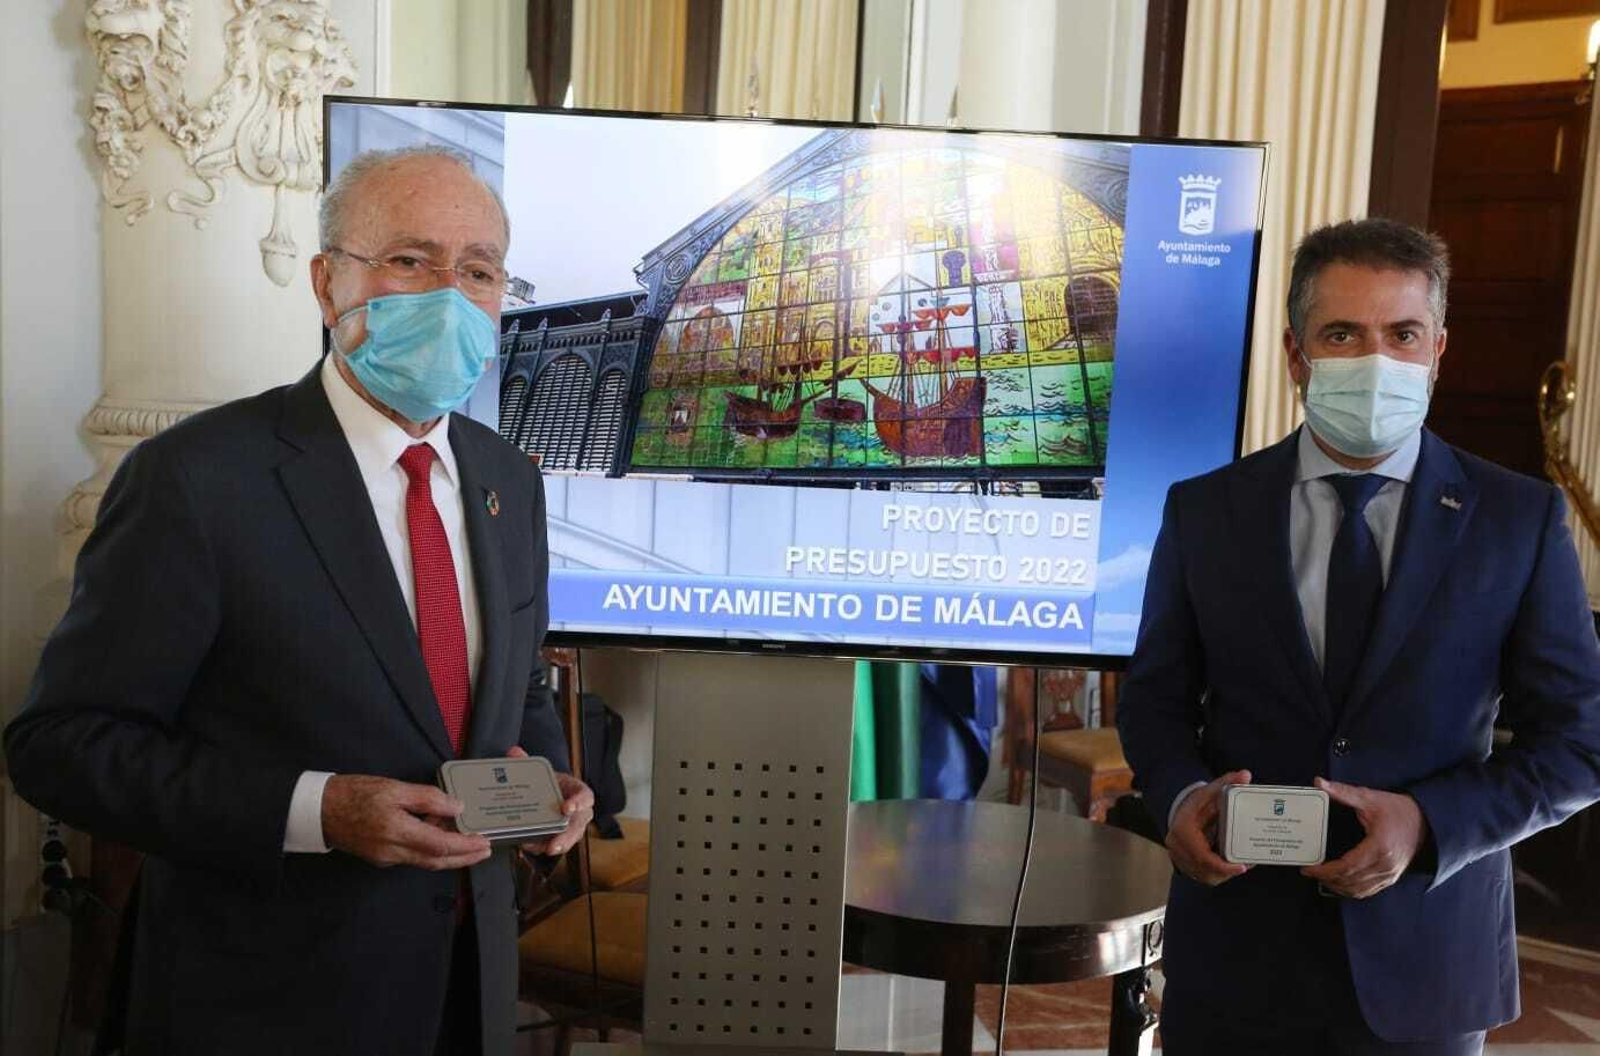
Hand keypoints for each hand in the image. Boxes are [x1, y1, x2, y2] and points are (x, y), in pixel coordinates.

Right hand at [322, 774, 491, 869]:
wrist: (318, 810)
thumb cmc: (354, 793)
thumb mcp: (393, 788)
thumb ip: (426, 798)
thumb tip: (456, 806)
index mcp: (397, 832)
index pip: (440, 846)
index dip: (465, 847)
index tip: (484, 842)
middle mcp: (393, 851)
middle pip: (436, 861)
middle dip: (464, 858)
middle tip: (486, 850)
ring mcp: (386, 858)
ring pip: (425, 862)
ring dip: (449, 856)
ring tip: (470, 844)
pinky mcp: (381, 857)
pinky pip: (412, 857)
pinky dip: (431, 851)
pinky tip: (440, 837)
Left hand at [504, 745, 594, 856]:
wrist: (550, 795)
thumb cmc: (550, 784)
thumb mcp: (542, 772)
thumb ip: (528, 762)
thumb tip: (513, 752)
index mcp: (578, 791)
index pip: (585, 796)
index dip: (578, 802)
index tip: (566, 808)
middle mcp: (580, 811)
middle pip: (578, 825)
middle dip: (567, 836)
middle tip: (554, 844)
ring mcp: (572, 826)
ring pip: (570, 838)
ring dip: (557, 846)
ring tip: (545, 850)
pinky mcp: (560, 836)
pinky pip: (555, 844)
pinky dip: (542, 846)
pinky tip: (529, 845)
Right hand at [1165, 770, 1252, 885]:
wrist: (1178, 809)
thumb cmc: (1197, 802)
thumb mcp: (1211, 791)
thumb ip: (1227, 783)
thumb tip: (1245, 774)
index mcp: (1182, 831)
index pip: (1203, 856)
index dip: (1223, 866)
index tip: (1242, 867)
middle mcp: (1177, 847)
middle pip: (1205, 869)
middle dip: (1226, 871)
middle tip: (1246, 866)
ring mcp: (1178, 857)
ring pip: (1204, 875)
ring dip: (1223, 874)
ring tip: (1241, 866)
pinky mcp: (1183, 864)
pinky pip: (1203, 875)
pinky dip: (1217, 874)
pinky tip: (1230, 868)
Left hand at [1301, 777, 1426, 897]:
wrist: (1428, 821)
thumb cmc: (1400, 810)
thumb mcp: (1370, 798)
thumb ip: (1344, 793)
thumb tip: (1320, 783)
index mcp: (1378, 848)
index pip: (1346, 866)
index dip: (1325, 870)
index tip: (1309, 868)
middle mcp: (1385, 866)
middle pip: (1350, 881)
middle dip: (1327, 879)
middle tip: (1310, 872)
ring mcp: (1390, 874)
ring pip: (1358, 890)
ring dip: (1338, 887)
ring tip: (1321, 878)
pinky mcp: (1392, 877)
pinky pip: (1369, 890)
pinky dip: (1352, 890)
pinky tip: (1340, 884)